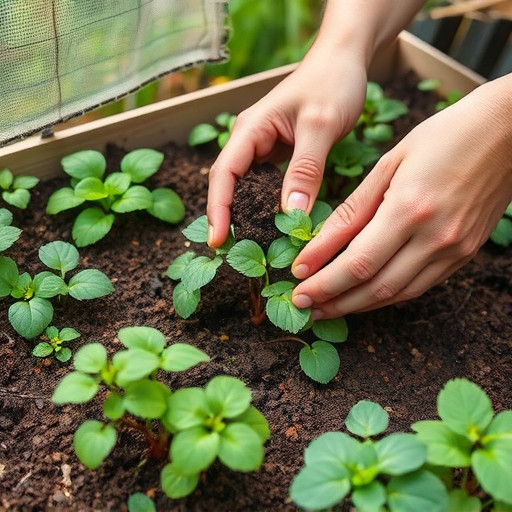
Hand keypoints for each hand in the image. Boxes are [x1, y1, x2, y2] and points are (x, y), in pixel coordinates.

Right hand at [206, 47, 367, 246]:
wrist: (344, 61)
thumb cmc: (332, 83)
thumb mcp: (321, 126)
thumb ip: (305, 169)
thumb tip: (291, 215)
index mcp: (250, 129)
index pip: (223, 174)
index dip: (218, 209)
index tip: (218, 241)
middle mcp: (250, 139)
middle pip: (228, 184)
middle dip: (227, 217)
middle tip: (232, 253)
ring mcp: (262, 147)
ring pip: (246, 187)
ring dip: (246, 215)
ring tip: (250, 246)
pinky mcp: (277, 154)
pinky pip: (265, 184)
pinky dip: (266, 205)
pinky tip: (274, 223)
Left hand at [291, 75, 511, 318]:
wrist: (508, 133)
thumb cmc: (443, 137)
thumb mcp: (388, 164)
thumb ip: (352, 210)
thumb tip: (316, 246)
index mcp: (409, 209)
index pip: (357, 262)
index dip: (324, 281)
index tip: (297, 286)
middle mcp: (434, 238)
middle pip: (374, 287)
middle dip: (334, 302)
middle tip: (303, 307)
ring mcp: (453, 250)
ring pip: (397, 295)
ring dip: (358, 306)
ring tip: (326, 307)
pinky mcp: (464, 255)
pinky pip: (419, 287)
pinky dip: (386, 296)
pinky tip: (364, 295)